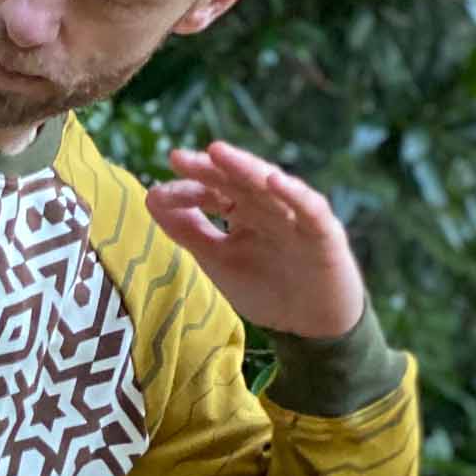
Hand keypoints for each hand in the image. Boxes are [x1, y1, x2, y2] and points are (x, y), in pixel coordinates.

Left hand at [146, 139, 365, 340]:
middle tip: (179, 158)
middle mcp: (269, 206)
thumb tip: (151, 198)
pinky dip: (293, 193)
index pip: (213, 193)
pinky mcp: (324, 232)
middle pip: (237, 181)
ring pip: (270, 186)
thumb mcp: (218, 260)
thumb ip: (188, 231)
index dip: (187, 191)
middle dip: (209, 169)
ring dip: (245, 168)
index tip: (157, 193)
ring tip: (218, 152)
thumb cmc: (266, 287)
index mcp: (244, 211)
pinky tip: (273, 180)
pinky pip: (309, 208)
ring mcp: (296, 216)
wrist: (311, 323)